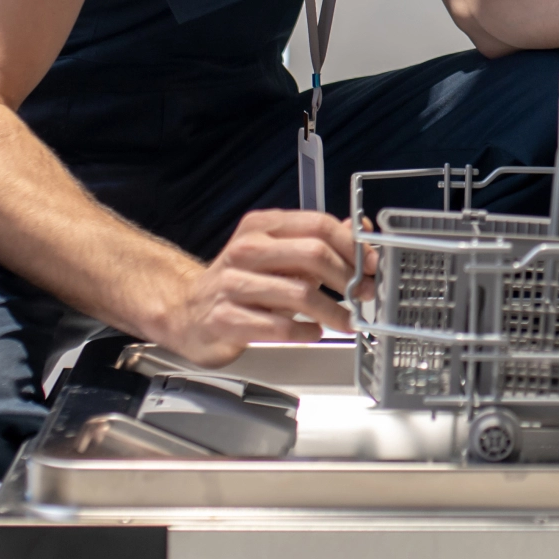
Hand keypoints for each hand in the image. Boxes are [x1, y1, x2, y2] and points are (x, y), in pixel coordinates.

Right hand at [148, 208, 366, 366]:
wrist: (187, 313)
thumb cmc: (240, 283)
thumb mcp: (277, 254)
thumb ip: (317, 242)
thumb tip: (360, 230)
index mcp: (261, 227)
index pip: (317, 225)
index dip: (352, 245)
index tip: (371, 264)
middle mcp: (245, 250)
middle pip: (313, 254)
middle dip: (348, 278)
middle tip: (364, 295)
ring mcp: (232, 284)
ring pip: (300, 293)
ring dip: (333, 311)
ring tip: (346, 321)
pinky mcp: (226, 319)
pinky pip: (279, 326)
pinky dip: (305, 332)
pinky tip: (314, 333)